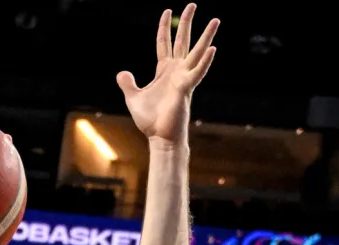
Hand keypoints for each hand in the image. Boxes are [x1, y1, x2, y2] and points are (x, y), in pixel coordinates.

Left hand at [117, 4, 218, 146]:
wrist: (159, 138)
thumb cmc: (150, 120)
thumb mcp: (133, 97)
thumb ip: (128, 83)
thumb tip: (122, 72)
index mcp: (164, 71)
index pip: (164, 43)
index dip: (165, 27)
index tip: (167, 11)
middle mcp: (176, 71)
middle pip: (182, 41)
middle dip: (187, 22)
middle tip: (192, 4)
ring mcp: (183, 79)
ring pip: (196, 52)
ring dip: (206, 37)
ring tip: (215, 20)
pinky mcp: (186, 89)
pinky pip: (197, 73)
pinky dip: (205, 62)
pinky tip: (214, 49)